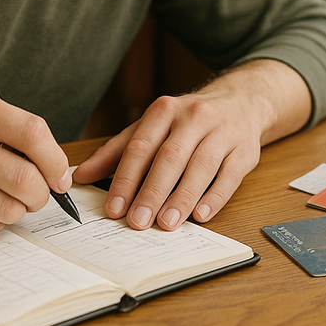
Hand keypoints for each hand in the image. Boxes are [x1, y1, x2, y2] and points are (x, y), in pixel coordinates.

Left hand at [72, 60, 310, 230]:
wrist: (241, 101)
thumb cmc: (188, 121)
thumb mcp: (151, 127)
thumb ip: (117, 151)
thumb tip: (80, 176)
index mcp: (165, 110)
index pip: (141, 146)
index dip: (126, 178)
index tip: (114, 208)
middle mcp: (194, 117)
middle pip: (170, 157)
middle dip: (152, 192)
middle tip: (138, 222)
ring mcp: (223, 132)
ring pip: (201, 167)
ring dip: (182, 198)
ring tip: (166, 224)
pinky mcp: (245, 149)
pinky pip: (229, 176)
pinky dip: (215, 197)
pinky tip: (201, 216)